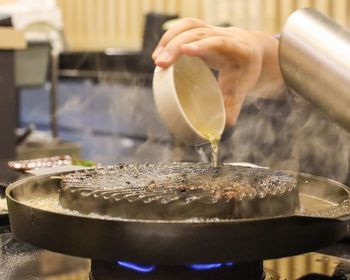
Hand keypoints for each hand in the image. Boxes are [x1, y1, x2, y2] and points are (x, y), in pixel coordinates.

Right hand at [152, 18, 283, 124]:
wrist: (250, 50)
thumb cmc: (244, 72)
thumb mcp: (241, 89)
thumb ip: (233, 107)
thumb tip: (223, 125)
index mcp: (239, 49)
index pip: (220, 42)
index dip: (203, 45)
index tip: (186, 50)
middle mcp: (225, 35)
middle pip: (198, 33)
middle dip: (176, 46)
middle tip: (160, 64)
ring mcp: (211, 30)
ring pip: (188, 27)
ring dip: (169, 40)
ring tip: (157, 61)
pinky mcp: (201, 30)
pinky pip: (183, 27)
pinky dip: (168, 38)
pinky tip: (159, 53)